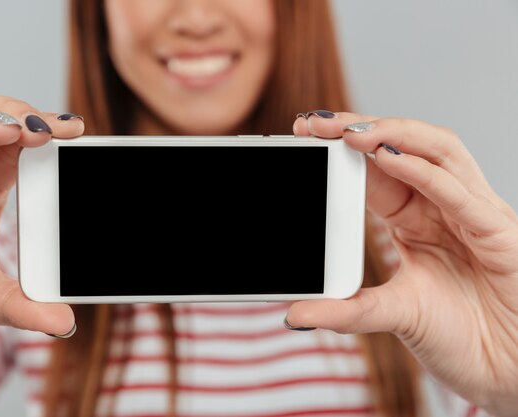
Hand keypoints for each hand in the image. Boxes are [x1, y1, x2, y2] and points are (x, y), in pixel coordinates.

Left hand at [289, 113, 517, 415]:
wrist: (503, 372)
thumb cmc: (457, 335)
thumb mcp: (392, 314)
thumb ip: (346, 311)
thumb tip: (293, 315)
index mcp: (416, 217)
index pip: (379, 167)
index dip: (344, 146)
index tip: (304, 132)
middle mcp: (445, 206)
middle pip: (407, 146)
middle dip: (362, 127)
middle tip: (317, 123)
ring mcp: (474, 215)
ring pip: (440, 153)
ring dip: (394, 135)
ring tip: (350, 133)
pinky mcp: (499, 234)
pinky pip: (461, 195)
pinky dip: (425, 174)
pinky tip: (390, 160)